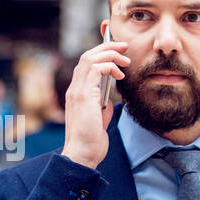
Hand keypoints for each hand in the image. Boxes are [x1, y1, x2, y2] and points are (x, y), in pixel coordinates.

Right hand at [59, 32, 129, 168]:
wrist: (83, 153)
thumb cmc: (91, 140)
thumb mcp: (99, 118)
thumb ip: (101, 105)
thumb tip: (109, 98)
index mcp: (76, 92)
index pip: (86, 64)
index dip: (100, 53)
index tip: (116, 51)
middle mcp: (74, 88)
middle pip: (87, 56)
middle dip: (107, 47)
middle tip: (124, 47)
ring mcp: (77, 90)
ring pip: (90, 58)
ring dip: (110, 54)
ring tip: (125, 60)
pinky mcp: (84, 94)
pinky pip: (96, 68)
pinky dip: (109, 66)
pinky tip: (120, 75)